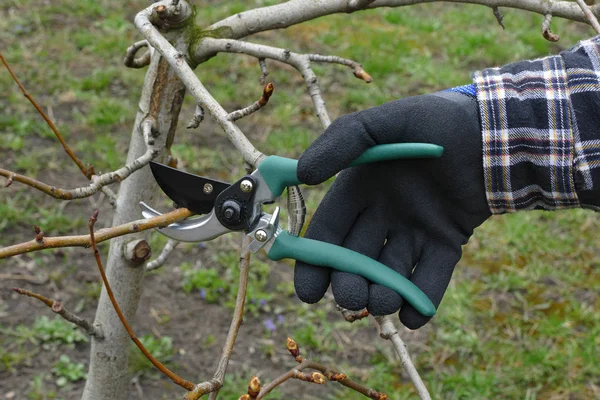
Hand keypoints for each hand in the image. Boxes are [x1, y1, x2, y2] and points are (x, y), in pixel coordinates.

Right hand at [294, 91, 490, 328]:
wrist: (494, 130)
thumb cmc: (434, 120)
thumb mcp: (382, 122)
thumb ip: (340, 142)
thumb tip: (301, 174)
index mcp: (360, 188)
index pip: (330, 232)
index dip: (316, 262)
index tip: (308, 292)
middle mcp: (384, 214)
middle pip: (357, 259)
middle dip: (349, 283)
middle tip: (351, 299)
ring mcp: (416, 230)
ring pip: (390, 273)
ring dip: (382, 295)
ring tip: (382, 302)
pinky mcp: (448, 241)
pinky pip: (431, 276)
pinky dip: (421, 300)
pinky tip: (413, 316)